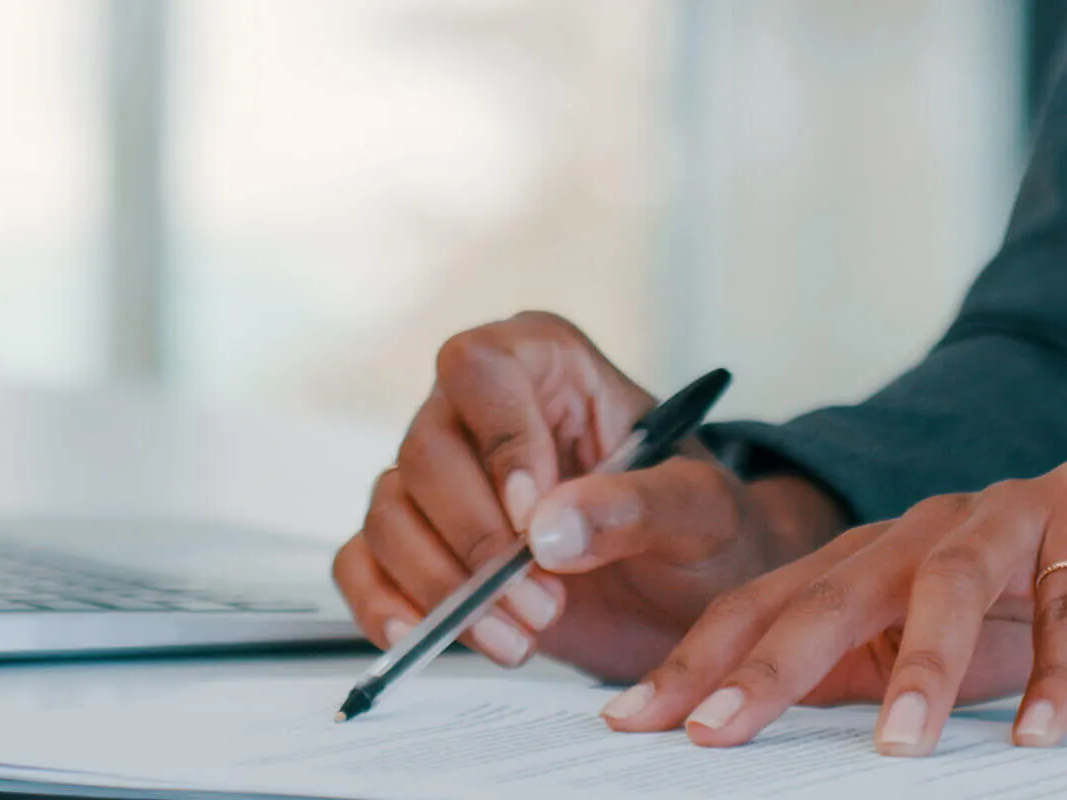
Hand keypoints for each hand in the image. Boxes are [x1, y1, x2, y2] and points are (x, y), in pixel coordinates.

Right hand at [331, 312, 844, 681]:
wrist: (692, 602)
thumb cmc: (703, 533)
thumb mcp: (703, 513)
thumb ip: (638, 506)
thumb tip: (549, 530)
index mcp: (547, 367)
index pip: (481, 367)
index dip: (498, 441)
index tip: (534, 518)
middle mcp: (479, 413)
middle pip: (426, 452)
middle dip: (477, 542)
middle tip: (541, 605)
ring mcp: (442, 480)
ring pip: (391, 512)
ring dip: (444, 588)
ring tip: (519, 639)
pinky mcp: (421, 544)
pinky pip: (363, 561)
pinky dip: (382, 604)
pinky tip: (421, 637)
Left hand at [602, 451, 1066, 755]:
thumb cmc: (1040, 594)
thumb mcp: (934, 644)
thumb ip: (855, 674)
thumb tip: (755, 726)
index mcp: (871, 554)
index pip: (767, 604)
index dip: (700, 659)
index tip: (638, 719)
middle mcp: (924, 525)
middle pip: (834, 591)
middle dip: (768, 666)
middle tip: (715, 731)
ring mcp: (1008, 512)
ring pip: (948, 583)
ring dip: (921, 668)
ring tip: (895, 745)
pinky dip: (1059, 669)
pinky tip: (1041, 731)